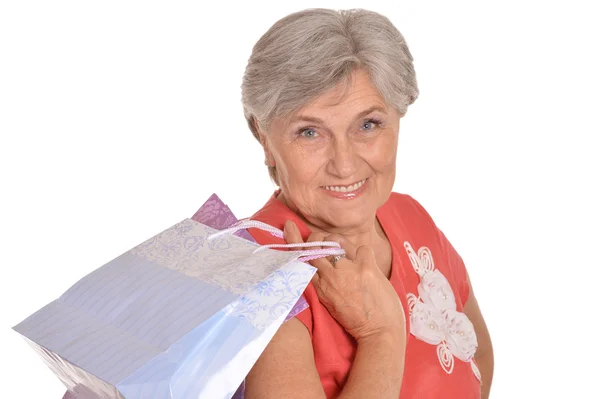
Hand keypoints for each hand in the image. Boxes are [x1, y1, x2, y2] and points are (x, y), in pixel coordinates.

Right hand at [284, 220, 405, 342]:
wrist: (379, 334)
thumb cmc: (356, 321)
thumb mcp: (331, 304)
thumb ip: (324, 283)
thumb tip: (322, 264)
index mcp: (319, 286)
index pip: (302, 258)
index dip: (295, 240)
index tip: (289, 226)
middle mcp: (330, 276)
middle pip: (318, 244)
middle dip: (319, 238)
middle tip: (325, 241)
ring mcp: (348, 270)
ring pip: (337, 241)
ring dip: (340, 243)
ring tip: (346, 254)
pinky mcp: (367, 268)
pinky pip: (362, 248)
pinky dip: (364, 253)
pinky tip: (366, 264)